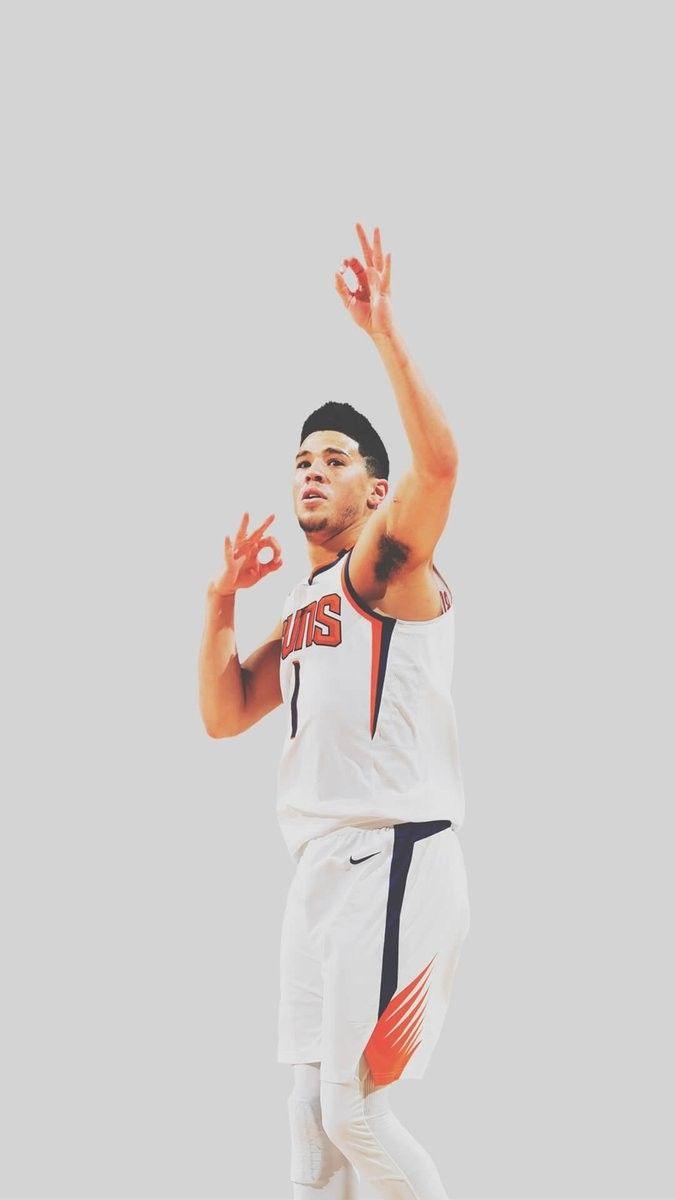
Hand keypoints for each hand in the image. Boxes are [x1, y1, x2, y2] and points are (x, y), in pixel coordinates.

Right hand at [208, 512, 282, 597]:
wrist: (227, 586)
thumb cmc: (241, 577)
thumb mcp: (260, 573)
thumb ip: (271, 567)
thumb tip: (282, 561)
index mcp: (253, 548)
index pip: (268, 541)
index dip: (277, 549)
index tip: (278, 558)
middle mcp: (245, 547)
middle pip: (255, 533)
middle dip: (264, 524)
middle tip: (273, 514)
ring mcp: (236, 552)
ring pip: (240, 535)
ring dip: (244, 524)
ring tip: (247, 513)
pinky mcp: (228, 561)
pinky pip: (228, 552)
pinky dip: (227, 545)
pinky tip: (227, 536)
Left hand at [334, 222, 393, 337]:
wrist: (377, 330)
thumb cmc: (365, 317)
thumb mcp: (348, 302)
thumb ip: (340, 288)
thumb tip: (334, 272)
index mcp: (363, 279)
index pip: (354, 264)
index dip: (346, 263)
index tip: (340, 269)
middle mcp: (372, 276)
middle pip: (367, 253)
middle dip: (362, 238)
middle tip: (357, 222)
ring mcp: (380, 280)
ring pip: (377, 258)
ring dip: (377, 243)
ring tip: (376, 228)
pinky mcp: (385, 289)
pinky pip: (386, 275)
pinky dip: (387, 264)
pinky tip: (387, 253)